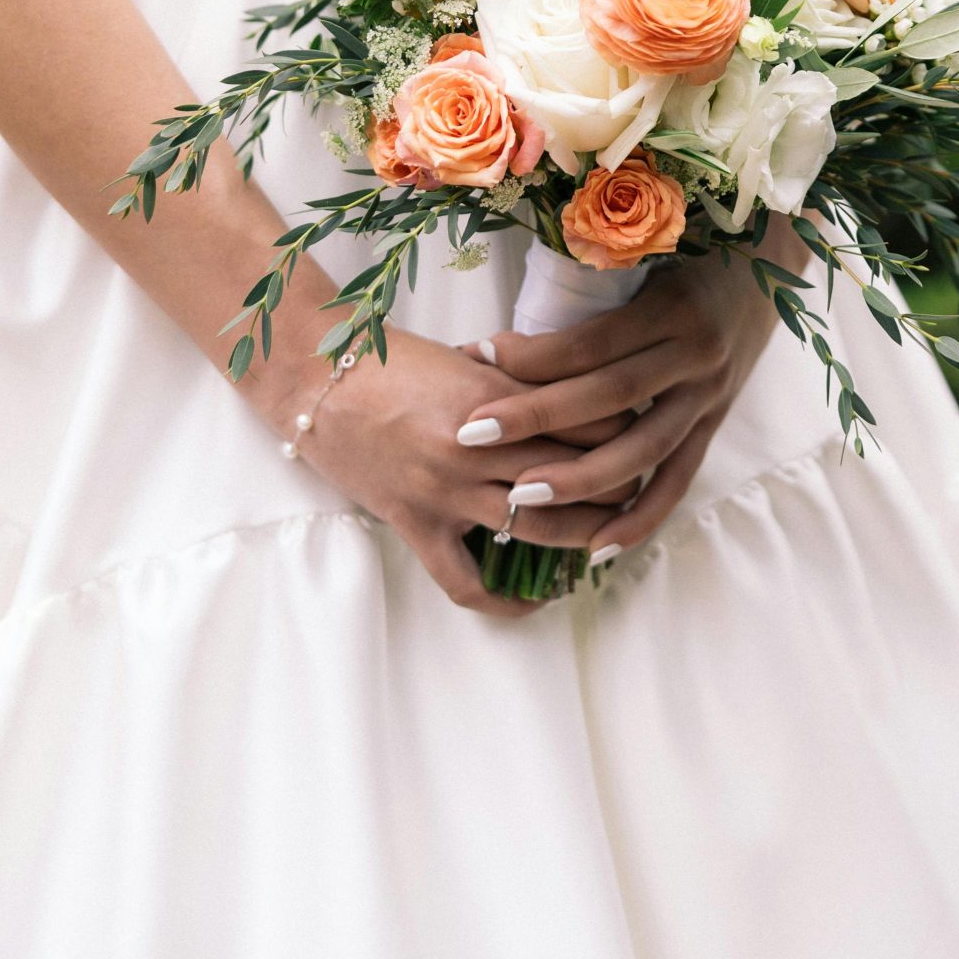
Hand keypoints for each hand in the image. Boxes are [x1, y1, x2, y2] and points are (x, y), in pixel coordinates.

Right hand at [297, 327, 624, 615]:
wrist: (317, 379)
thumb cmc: (393, 361)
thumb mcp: (471, 358)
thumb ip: (523, 381)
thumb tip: (579, 393)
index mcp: (500, 398)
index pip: (592, 425)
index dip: (627, 435)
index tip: (641, 436)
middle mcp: (480, 448)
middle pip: (579, 477)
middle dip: (620, 488)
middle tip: (640, 491)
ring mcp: (448, 491)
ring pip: (540, 528)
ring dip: (584, 538)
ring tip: (608, 538)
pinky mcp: (417, 524)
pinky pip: (466, 581)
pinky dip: (505, 600)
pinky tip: (534, 599)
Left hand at [456, 244, 791, 562]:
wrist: (770, 266)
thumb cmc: (690, 254)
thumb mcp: (646, 257)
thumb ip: (589, 296)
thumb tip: (499, 339)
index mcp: (672, 307)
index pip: (593, 341)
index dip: (533, 355)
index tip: (474, 359)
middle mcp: (696, 354)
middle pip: (610, 396)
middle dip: (538, 418)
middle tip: (472, 435)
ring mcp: (709, 395)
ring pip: (644, 448)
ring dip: (582, 479)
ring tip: (521, 497)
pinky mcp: (715, 423)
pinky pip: (678, 480)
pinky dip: (640, 517)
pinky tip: (596, 547)